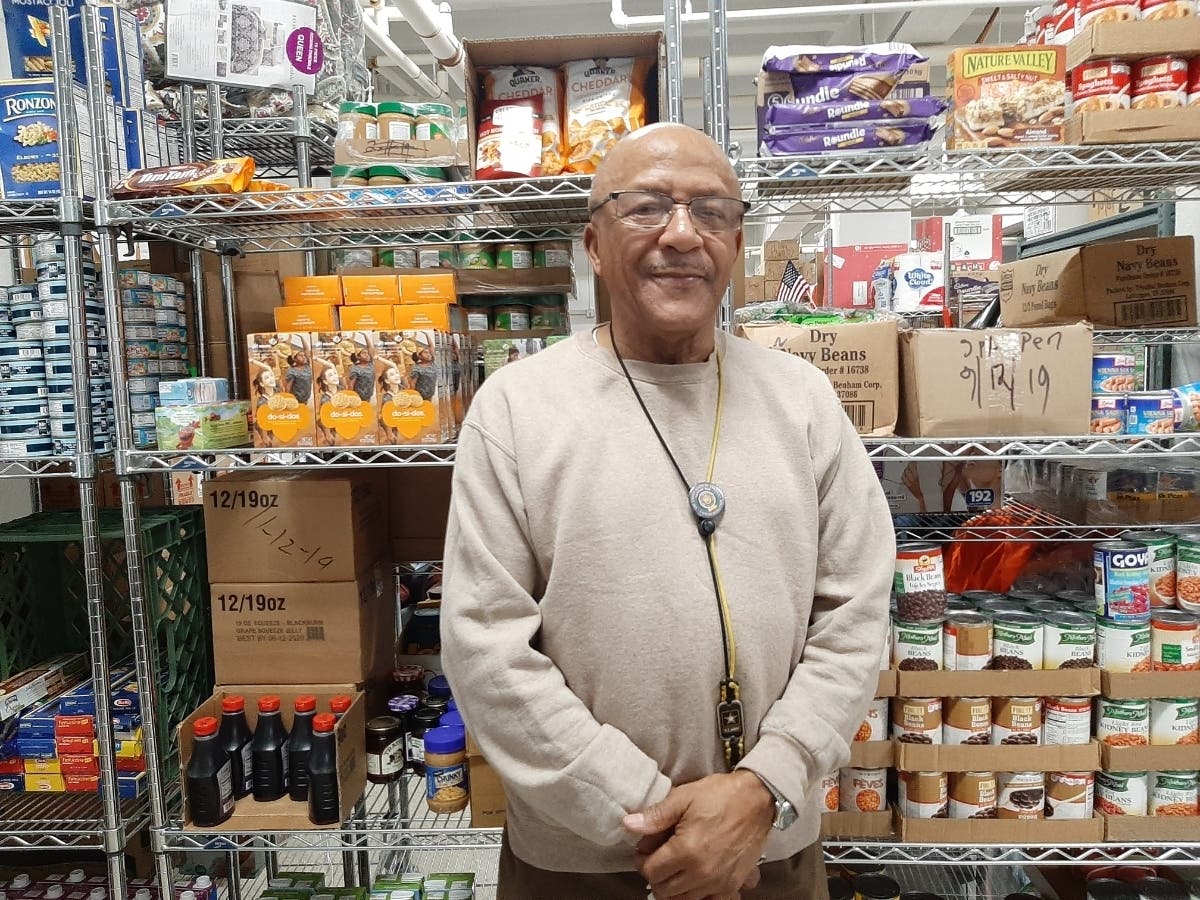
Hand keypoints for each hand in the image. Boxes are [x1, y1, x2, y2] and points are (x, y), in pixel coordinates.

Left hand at [624, 771, 772, 899]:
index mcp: (686, 850)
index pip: (651, 872)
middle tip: (659, 857)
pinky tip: (696, 879)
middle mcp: (702, 872)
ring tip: (676, 866)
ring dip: (674, 887)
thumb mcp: (684, 797)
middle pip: (664, 890)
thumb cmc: (720, 795)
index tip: (645, 850)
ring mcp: (720, 882)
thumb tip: (629, 825)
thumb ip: (655, 816)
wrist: (758, 799)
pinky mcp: (733, 885)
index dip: (642, 860)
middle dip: (656, 875)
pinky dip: (698, 895)